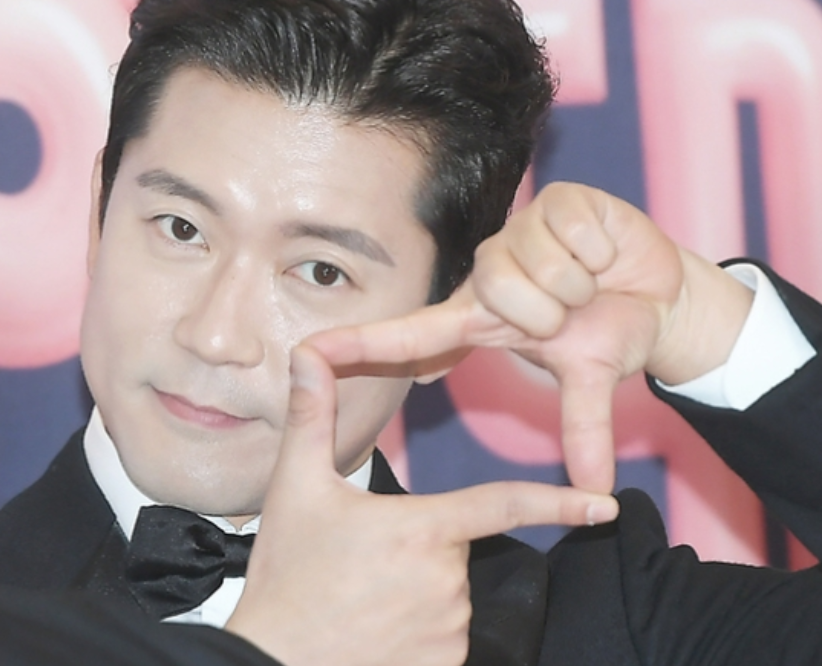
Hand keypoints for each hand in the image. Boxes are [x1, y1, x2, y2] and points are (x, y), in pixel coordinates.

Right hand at [227, 344, 618, 665]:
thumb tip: (308, 354)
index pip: (504, 504)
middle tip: (362, 564)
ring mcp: (448, 631)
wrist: (270, 663)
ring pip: (449, 593)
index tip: (605, 505)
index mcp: (422, 529)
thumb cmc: (285, 575)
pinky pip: (444, 636)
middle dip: (421, 546)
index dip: (560, 502)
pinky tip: (373, 631)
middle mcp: (447, 581)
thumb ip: (313, 416)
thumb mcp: (295, 489)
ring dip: (418, 589)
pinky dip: (418, 628)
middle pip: (455, 548)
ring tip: (361, 599)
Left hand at [307, 182, 752, 493]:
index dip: (360, 343)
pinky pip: (573, 229)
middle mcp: (489, 272)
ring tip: (588, 280)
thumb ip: (583, 429)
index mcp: (481, 317)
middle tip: (571, 311)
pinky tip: (601, 251)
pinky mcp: (555, 201)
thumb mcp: (591, 378)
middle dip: (553, 312)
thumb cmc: (610, 331)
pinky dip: (601, 248)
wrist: (661, 294)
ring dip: (579, 282)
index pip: (412, 332)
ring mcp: (519, 232)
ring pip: (541, 264)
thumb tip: (594, 493)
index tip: (309, 354)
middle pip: (501, 293)